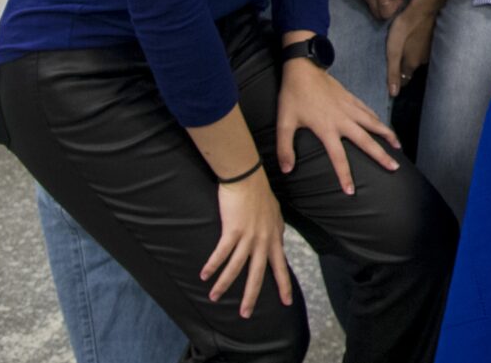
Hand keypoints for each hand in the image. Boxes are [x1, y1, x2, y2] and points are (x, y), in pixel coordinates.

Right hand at [201, 169, 291, 317]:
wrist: (248, 177)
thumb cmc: (259, 192)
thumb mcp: (274, 214)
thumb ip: (273, 230)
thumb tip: (274, 239)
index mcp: (274, 236)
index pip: (281, 265)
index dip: (284, 284)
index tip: (286, 301)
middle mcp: (264, 240)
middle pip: (259, 274)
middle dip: (252, 296)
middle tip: (247, 314)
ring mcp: (249, 236)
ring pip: (237, 268)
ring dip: (225, 284)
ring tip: (214, 298)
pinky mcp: (233, 230)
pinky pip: (222, 253)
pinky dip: (213, 265)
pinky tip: (204, 276)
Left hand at [275, 58, 400, 195]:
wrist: (304, 69)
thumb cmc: (293, 96)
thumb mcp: (284, 123)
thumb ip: (284, 148)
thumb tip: (286, 170)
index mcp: (327, 128)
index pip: (338, 157)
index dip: (345, 175)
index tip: (351, 191)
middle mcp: (343, 120)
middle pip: (366, 141)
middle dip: (381, 156)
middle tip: (394, 167)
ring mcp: (350, 108)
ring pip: (374, 124)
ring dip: (387, 135)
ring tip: (398, 147)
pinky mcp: (351, 98)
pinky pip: (369, 112)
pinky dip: (378, 120)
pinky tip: (383, 126)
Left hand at [386, 0, 438, 99]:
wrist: (423, 8)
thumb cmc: (404, 28)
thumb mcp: (393, 50)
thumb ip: (393, 71)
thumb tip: (393, 94)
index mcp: (412, 63)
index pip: (405, 78)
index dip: (398, 79)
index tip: (393, 78)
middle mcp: (423, 60)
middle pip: (412, 68)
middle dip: (405, 66)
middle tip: (396, 59)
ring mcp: (430, 49)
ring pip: (419, 57)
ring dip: (412, 55)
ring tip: (404, 47)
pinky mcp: (434, 39)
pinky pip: (424, 47)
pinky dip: (419, 46)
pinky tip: (414, 39)